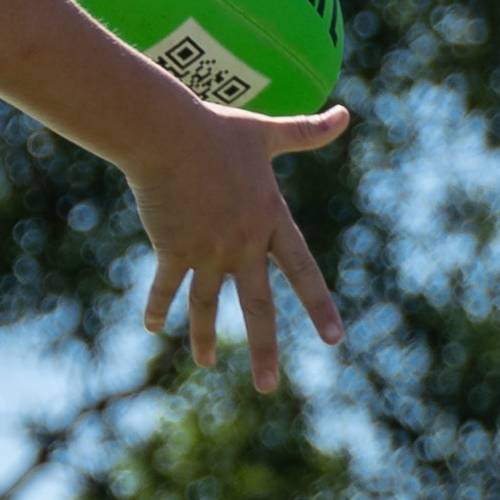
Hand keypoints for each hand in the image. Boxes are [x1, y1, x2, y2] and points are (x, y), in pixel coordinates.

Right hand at [122, 100, 350, 394]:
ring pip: (207, 306)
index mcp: (271, 220)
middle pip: (257, 307)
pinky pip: (166, 287)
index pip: (303, 272)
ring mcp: (207, 249)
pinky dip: (157, 308)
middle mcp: (242, 243)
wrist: (166, 132)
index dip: (318, 306)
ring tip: (205, 365)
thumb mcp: (266, 131)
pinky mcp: (172, 248)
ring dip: (204, 339)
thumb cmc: (216, 129)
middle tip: (268, 386)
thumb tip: (346, 113)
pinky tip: (153, 328)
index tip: (334, 340)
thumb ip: (307, 132)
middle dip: (263, 350)